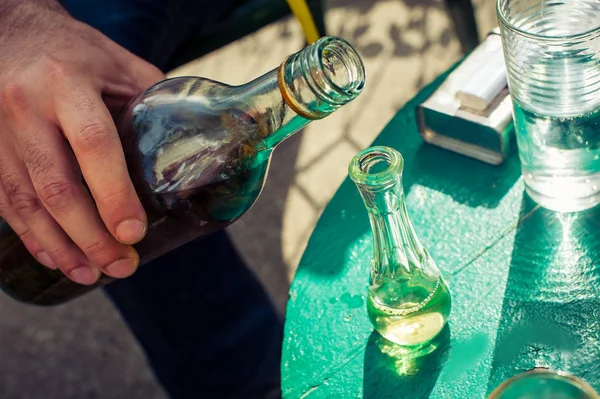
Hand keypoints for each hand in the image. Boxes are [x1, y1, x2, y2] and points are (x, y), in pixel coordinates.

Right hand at [0, 0, 165, 284]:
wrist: (9, 32)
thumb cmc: (74, 50)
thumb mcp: (119, 64)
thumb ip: (153, 101)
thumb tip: (195, 141)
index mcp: (67, 83)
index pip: (92, 144)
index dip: (113, 194)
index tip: (132, 233)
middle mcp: (25, 108)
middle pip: (56, 185)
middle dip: (90, 236)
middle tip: (121, 266)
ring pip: (26, 201)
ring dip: (61, 246)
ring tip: (92, 274)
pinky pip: (5, 201)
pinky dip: (32, 235)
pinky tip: (56, 257)